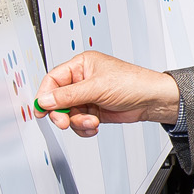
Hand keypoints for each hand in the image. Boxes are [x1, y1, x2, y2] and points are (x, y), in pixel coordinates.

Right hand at [34, 52, 179, 136]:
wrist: (151, 100)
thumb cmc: (132, 83)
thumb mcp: (96, 87)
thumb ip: (68, 95)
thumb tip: (46, 100)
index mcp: (81, 65)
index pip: (53, 80)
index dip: (45, 95)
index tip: (42, 110)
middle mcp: (82, 80)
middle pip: (58, 100)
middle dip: (61, 113)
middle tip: (65, 122)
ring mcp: (87, 97)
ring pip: (68, 114)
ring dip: (77, 122)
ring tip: (91, 121)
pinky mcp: (93, 110)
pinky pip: (78, 122)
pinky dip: (83, 127)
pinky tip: (93, 126)